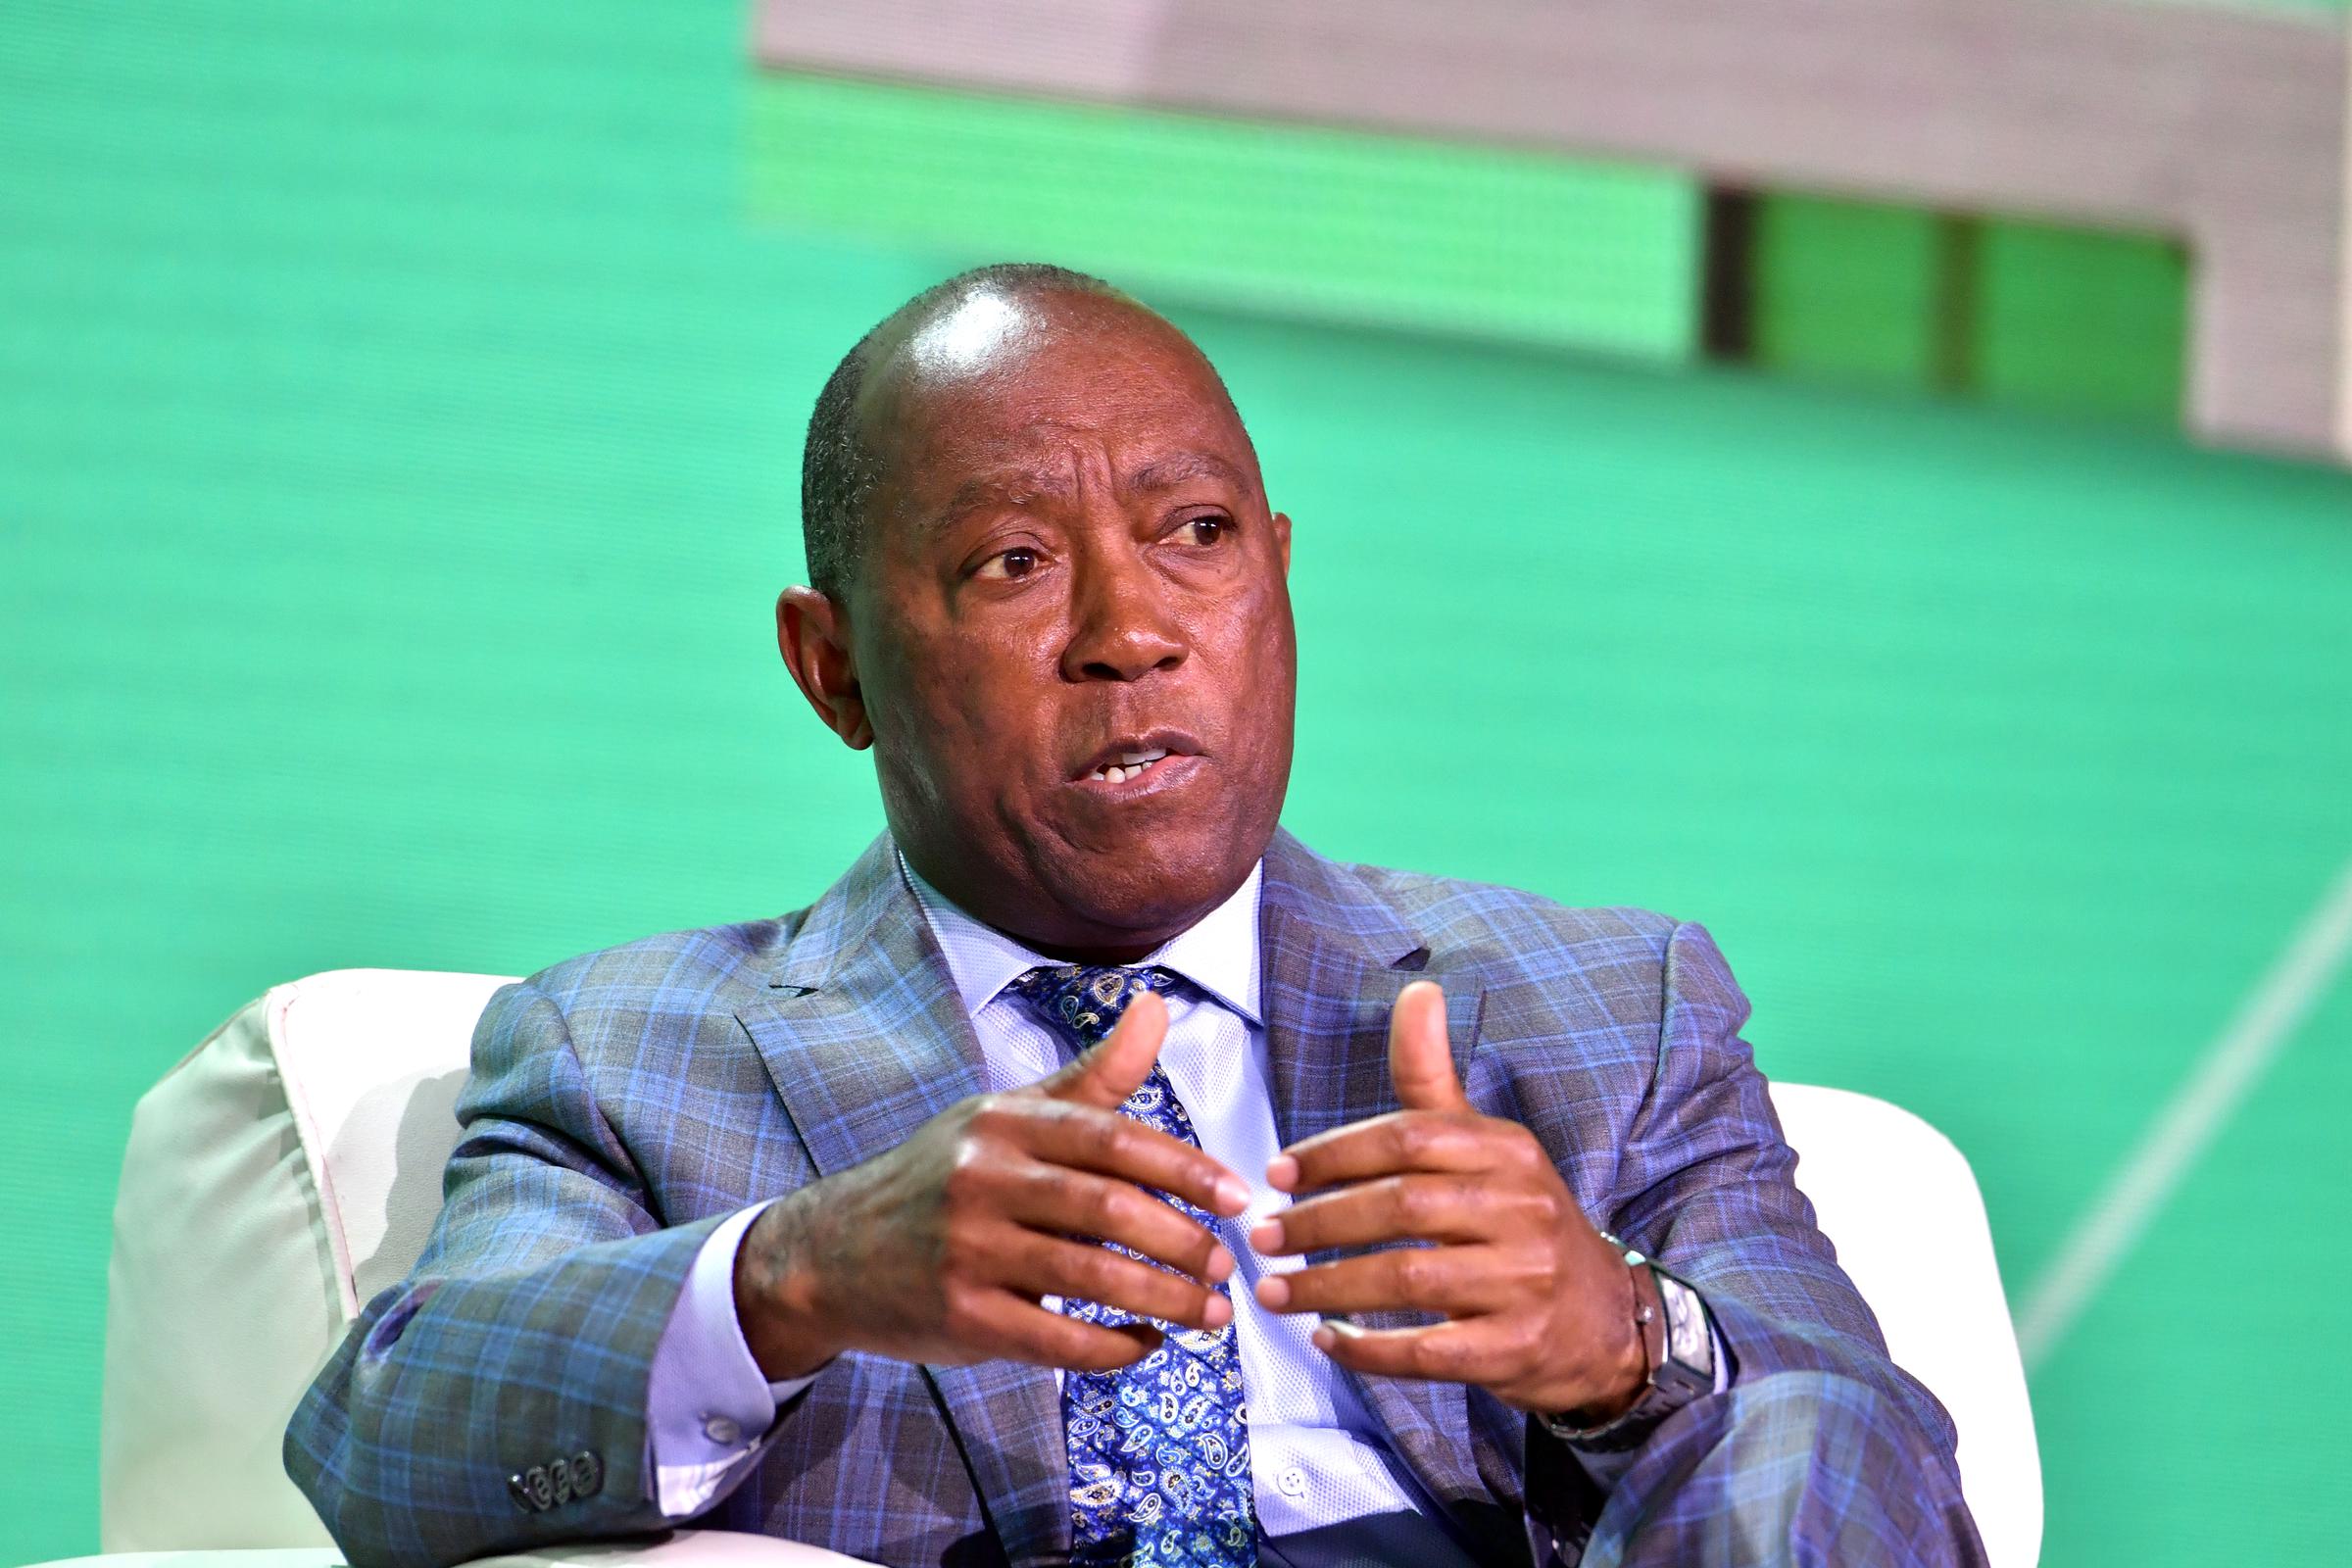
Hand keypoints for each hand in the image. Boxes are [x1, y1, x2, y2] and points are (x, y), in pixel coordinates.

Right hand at [734, 992, 1251, 1379]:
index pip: (1112, 1137)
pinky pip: (1055, 1340)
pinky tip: (1145, 1344)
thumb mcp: (1007, 1116)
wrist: (831, 1252)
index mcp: (1005, 1122)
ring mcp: (968, 1251)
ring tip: (1210, 1313)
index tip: (1239, 1197)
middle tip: (1229, 1268)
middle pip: (1107, 1209)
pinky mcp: (961, 1316)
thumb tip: (1157, 1006)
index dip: (1185, 1168)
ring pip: (1088, 1278)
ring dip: (1163, 1301)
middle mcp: (983, 1179)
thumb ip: (1091, 1077)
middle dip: (1182, 1242)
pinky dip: (1112, 1349)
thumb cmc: (942, 1179)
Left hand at [1247, 981, 1646, 1418]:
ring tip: (1275, 1294)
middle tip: (1262, 1239)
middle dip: (1317, 1224)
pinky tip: (1327, 1341)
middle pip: (1400, 1207)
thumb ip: (1434, 1079)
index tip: (1275, 1175)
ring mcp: (1523, 1282)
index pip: (1407, 1138)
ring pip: (1406, 1279)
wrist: (1605, 1319)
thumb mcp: (1488, 1144)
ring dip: (1327, 1288)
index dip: (1333, 1155)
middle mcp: (1521, 1209)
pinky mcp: (1516, 1348)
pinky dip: (1368, 1348)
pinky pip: (1427, 1350)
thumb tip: (1418, 989)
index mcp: (1507, 1150)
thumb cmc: (1519, 1221)